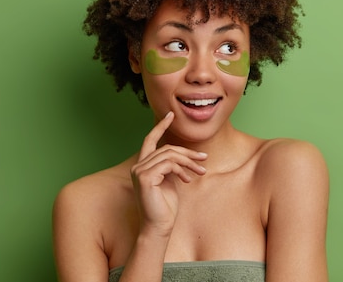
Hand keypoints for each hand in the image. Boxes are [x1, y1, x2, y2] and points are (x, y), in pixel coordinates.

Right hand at [130, 111, 207, 236]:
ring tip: (201, 171)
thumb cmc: (165, 207)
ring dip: (188, 162)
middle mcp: (138, 166)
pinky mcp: (145, 178)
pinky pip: (168, 165)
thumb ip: (172, 167)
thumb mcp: (171, 182)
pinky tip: (188, 180)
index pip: (150, 140)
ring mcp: (139, 171)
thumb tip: (183, 156)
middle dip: (187, 152)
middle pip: (166, 148)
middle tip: (204, 158)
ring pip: (169, 155)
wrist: (159, 227)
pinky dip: (181, 170)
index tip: (171, 115)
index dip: (160, 126)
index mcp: (143, 166)